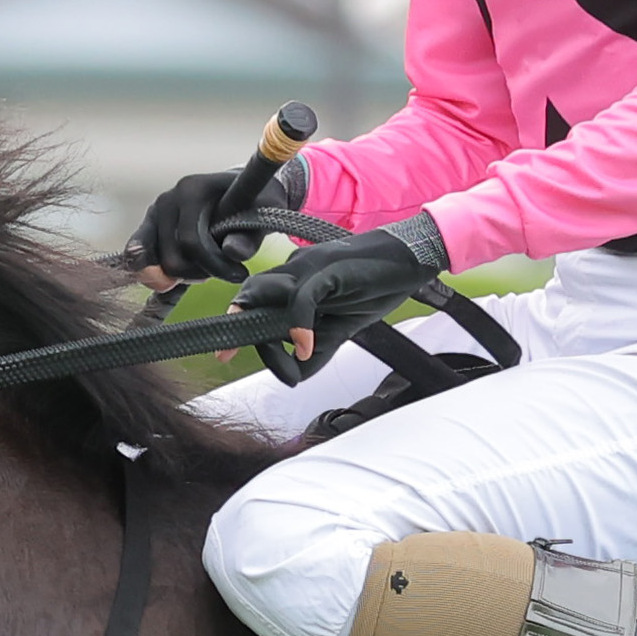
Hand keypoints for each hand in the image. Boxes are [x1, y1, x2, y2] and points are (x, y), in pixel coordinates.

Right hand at [131, 153, 305, 295]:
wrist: (241, 191)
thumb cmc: (255, 201)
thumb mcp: (265, 213)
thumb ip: (250, 236)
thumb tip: (232, 252)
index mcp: (192, 189)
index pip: (191, 242)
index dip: (214, 266)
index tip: (239, 274)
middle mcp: (167, 199)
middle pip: (171, 258)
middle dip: (198, 273)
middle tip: (221, 270)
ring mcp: (154, 213)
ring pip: (154, 264)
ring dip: (181, 274)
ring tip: (204, 267)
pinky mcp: (149, 227)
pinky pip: (138, 257)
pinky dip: (152, 273)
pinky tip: (169, 280)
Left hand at [232, 210, 451, 362]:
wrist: (410, 260)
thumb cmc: (376, 287)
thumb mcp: (341, 328)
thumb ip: (316, 348)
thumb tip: (292, 375)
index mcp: (294, 280)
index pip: (255, 300)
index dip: (238, 325)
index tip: (226, 353)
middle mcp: (295, 269)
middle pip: (252, 293)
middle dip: (236, 324)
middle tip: (226, 352)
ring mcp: (310, 267)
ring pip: (268, 292)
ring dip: (264, 327)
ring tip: (271, 354)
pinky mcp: (328, 270)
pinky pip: (302, 298)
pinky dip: (300, 325)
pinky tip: (306, 347)